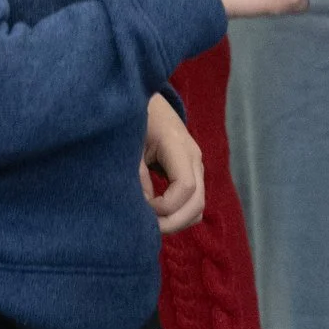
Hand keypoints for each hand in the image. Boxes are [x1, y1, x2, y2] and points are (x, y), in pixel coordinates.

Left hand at [140, 93, 204, 234]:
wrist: (145, 100)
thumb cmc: (134, 119)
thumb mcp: (129, 145)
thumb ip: (136, 176)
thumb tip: (144, 208)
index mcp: (178, 145)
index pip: (186, 187)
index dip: (165, 206)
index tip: (142, 207)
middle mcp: (194, 157)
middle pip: (197, 203)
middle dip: (173, 222)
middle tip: (147, 229)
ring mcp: (196, 165)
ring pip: (198, 207)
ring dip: (177, 221)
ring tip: (150, 223)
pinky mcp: (191, 172)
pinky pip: (193, 202)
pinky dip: (178, 214)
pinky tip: (156, 214)